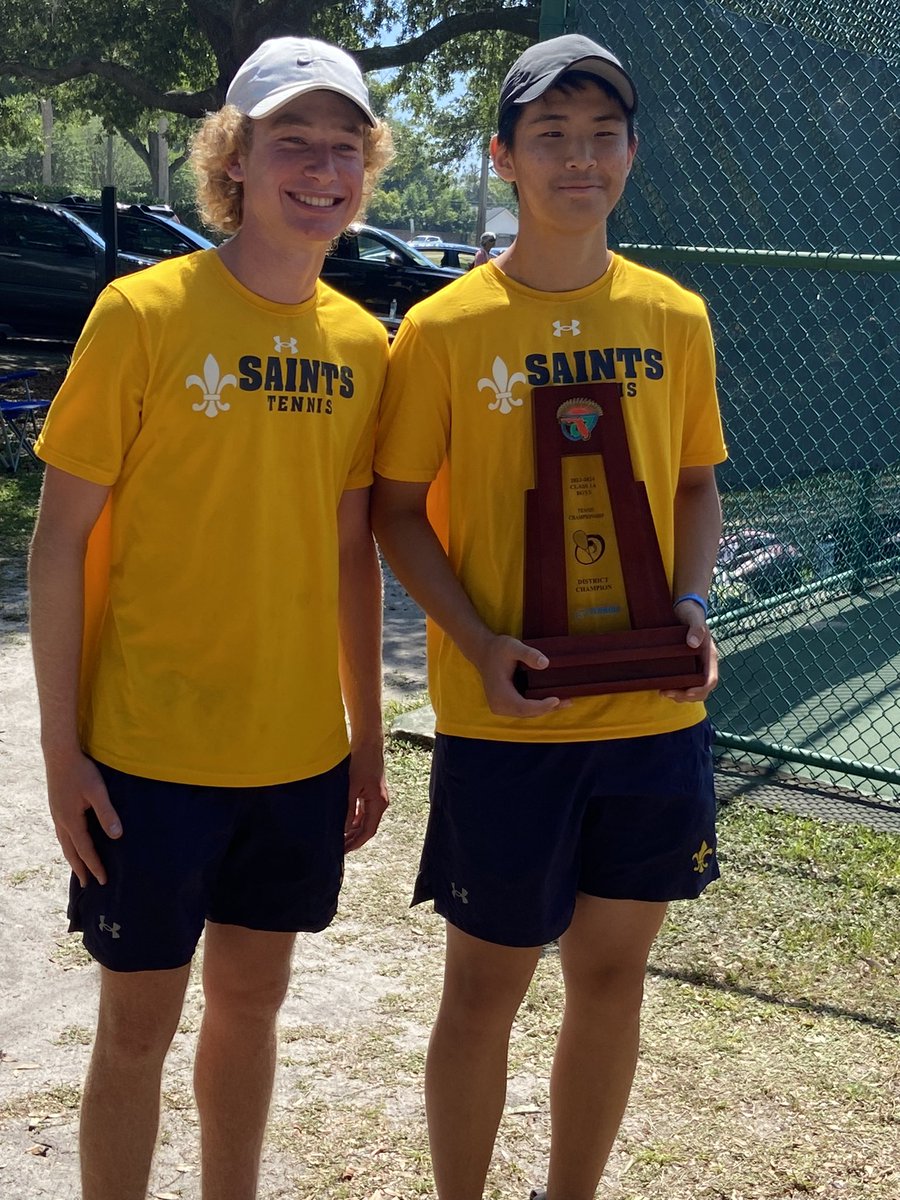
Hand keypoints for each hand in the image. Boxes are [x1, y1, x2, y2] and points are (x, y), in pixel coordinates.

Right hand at [43, 750, 120, 885]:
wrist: (59, 754)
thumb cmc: (81, 771)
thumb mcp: (97, 791)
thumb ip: (107, 813)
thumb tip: (117, 835)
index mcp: (71, 820)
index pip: (85, 850)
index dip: (94, 866)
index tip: (103, 880)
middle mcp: (61, 821)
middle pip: (70, 851)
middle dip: (80, 868)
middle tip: (87, 884)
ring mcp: (57, 814)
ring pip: (64, 843)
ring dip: (72, 857)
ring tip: (79, 868)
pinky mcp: (57, 807)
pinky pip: (62, 833)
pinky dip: (68, 844)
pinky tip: (72, 842)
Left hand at [344, 740, 388, 851]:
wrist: (368, 744)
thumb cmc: (361, 762)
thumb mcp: (351, 787)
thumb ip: (348, 809)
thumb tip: (344, 828)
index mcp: (378, 803)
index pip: (369, 830)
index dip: (357, 842)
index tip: (345, 850)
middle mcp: (380, 802)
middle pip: (367, 827)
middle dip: (354, 839)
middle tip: (340, 848)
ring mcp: (376, 797)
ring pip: (365, 820)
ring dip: (353, 830)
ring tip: (340, 838)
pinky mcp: (370, 792)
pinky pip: (363, 811)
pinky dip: (354, 819)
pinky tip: (344, 823)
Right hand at [475, 634, 570, 717]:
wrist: (484, 652)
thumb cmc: (498, 649)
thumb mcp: (513, 646)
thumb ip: (528, 654)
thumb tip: (545, 663)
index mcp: (499, 694)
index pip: (523, 707)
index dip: (541, 706)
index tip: (557, 699)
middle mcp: (498, 705)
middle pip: (527, 713)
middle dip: (547, 708)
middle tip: (568, 701)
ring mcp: (500, 707)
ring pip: (526, 713)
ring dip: (544, 709)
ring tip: (565, 702)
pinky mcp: (505, 706)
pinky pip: (523, 710)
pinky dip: (538, 706)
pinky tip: (552, 701)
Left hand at [661, 602, 718, 702]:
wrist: (685, 608)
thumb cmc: (691, 612)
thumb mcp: (694, 617)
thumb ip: (696, 628)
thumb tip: (692, 644)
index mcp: (710, 656)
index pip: (710, 680)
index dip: (700, 689)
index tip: (686, 692)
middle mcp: (705, 664)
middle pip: (701, 690)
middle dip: (686, 696)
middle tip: (666, 693)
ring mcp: (696, 666)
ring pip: (693, 689)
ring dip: (680, 695)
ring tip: (662, 692)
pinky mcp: (686, 666)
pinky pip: (685, 683)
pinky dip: (676, 688)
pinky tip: (663, 687)